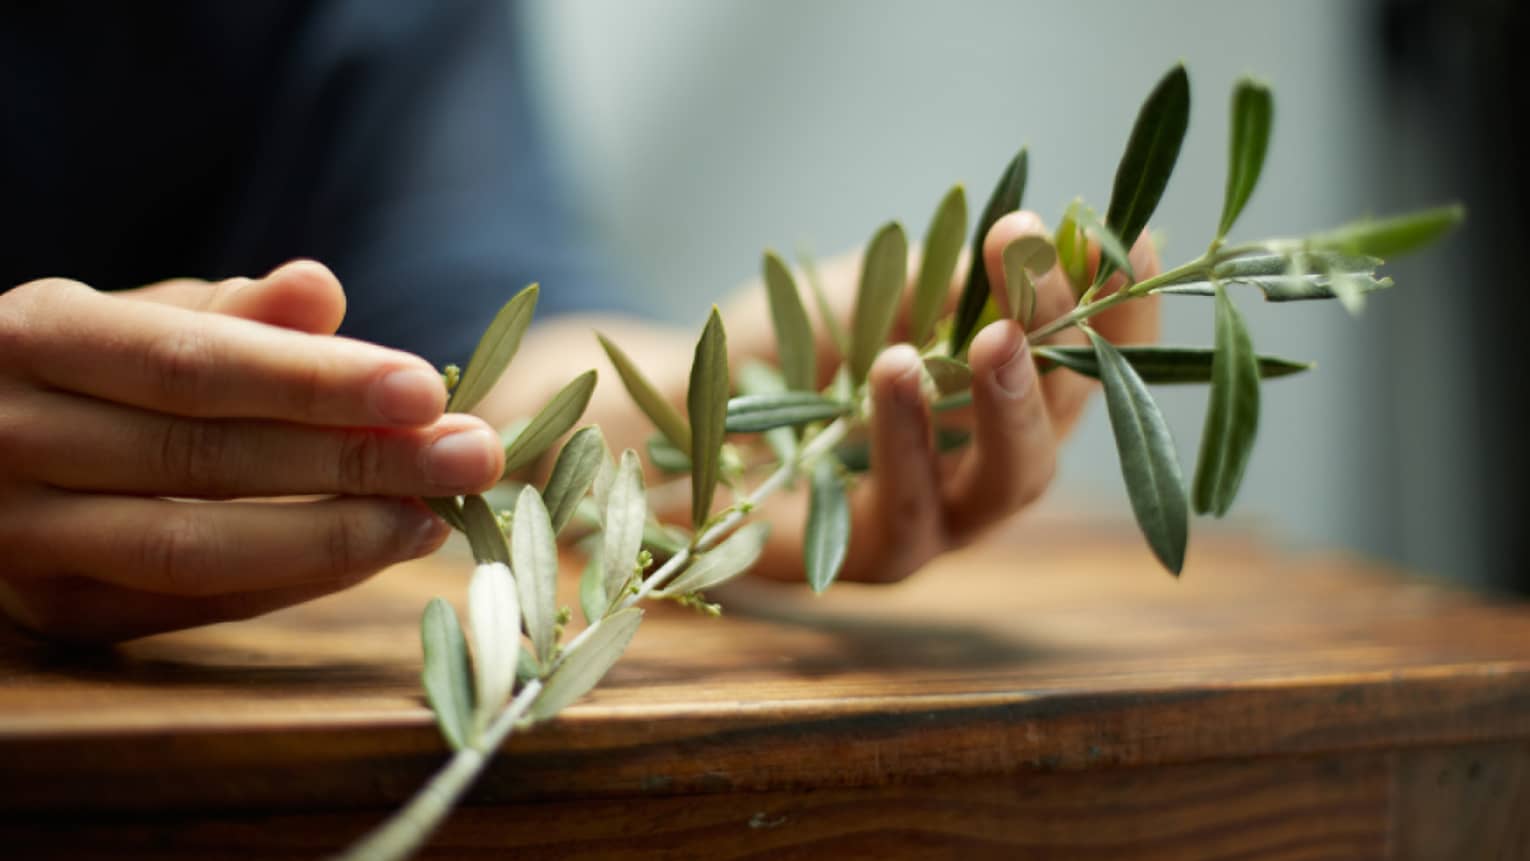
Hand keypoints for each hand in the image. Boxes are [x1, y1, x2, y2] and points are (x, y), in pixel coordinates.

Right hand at [0, 262, 503, 642]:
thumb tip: (320, 287)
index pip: (193, 366)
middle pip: (206, 460)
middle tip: (470, 455)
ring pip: (194, 548)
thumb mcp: (139, 317)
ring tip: (435, 514)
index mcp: (34, 340)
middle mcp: (8, 441)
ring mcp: (20, 539)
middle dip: (355, 460)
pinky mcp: (57, 612)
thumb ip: (232, 313)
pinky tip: (375, 549)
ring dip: (334, 535)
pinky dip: (293, 579)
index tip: (428, 389)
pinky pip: (192, 602)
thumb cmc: (84, 368)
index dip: (314, 381)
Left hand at [739, 210, 1160, 582]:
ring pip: (1004, 485)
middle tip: (1044, 285)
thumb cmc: (784, 352)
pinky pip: (907, 515)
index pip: (1086, 365)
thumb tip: (1043, 238)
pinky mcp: (871, 560)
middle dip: (1064, 356)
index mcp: (998, 402)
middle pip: (1058, 429)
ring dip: (1003, 405)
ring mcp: (936, 524)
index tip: (1131, 239)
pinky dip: (907, 441)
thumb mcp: (869, 293)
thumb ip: (948, 279)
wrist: (677, 411)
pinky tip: (894, 373)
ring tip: (989, 334)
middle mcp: (983, 470)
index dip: (1119, 313)